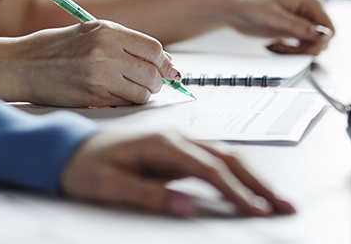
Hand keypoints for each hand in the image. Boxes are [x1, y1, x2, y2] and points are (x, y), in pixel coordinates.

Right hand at [14, 21, 179, 106]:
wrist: (21, 66)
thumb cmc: (56, 48)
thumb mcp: (90, 33)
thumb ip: (124, 42)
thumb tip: (162, 60)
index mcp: (106, 31)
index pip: (154, 49)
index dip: (164, 62)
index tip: (166, 69)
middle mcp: (105, 52)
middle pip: (152, 73)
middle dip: (157, 81)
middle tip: (151, 83)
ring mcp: (98, 76)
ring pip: (142, 93)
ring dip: (143, 94)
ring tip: (130, 89)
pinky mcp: (92, 97)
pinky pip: (124, 104)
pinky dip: (126, 102)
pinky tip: (115, 95)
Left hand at [60, 131, 294, 217]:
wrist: (65, 150)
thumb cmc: (85, 167)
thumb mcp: (109, 187)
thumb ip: (149, 196)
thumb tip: (187, 206)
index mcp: (161, 144)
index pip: (210, 170)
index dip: (237, 192)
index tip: (257, 212)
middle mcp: (175, 138)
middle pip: (228, 158)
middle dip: (260, 183)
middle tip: (285, 206)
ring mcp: (177, 141)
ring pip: (227, 156)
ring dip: (254, 177)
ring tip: (277, 199)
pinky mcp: (176, 150)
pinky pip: (216, 159)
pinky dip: (239, 172)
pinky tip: (250, 186)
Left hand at [221, 0, 333, 54]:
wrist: (234, 7)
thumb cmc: (251, 5)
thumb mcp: (275, 18)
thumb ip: (299, 27)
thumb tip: (322, 35)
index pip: (329, 28)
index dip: (319, 43)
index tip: (301, 50)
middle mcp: (311, 7)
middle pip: (323, 38)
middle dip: (306, 48)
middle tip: (284, 48)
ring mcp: (304, 17)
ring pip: (313, 43)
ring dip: (297, 50)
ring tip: (277, 46)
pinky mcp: (295, 27)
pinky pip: (303, 44)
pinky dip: (292, 50)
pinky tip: (277, 45)